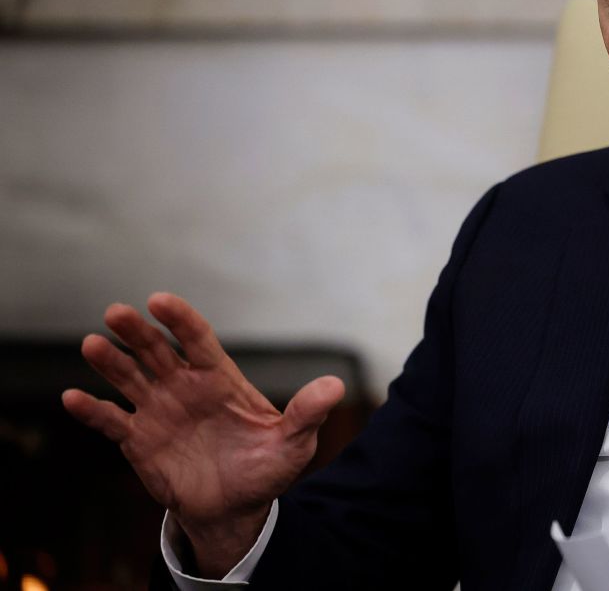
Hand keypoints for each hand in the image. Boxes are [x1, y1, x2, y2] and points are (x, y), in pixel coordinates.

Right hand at [62, 292, 344, 576]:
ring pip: (129, 378)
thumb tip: (335, 385)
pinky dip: (92, 410)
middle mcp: (184, 387)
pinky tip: (73, 398)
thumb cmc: (266, 468)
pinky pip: (111, 421)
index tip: (160, 300)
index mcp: (219, 379)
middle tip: (116, 312)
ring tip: (92, 344)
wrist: (236, 507)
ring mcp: (159, 410)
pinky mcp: (138, 440)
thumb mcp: (293, 443)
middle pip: (157, 351)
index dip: (179, 319)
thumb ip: (307, 413)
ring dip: (110, 361)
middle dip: (137, 331)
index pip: (197, 339)